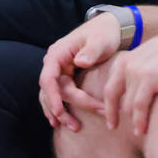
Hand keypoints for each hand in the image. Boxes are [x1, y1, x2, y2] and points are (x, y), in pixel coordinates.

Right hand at [38, 13, 118, 129]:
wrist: (108, 29)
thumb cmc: (104, 34)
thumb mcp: (100, 41)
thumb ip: (91, 51)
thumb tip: (79, 62)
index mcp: (58, 53)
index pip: (48, 78)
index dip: (52, 97)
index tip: (60, 112)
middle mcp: (54, 62)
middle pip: (51, 91)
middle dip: (61, 109)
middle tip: (76, 126)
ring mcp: (58, 70)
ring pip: (51, 95)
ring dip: (59, 113)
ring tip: (73, 128)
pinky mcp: (65, 76)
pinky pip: (57, 95)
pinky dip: (58, 108)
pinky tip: (61, 122)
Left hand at [101, 14, 157, 134]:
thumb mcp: (149, 59)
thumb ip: (138, 74)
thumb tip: (135, 95)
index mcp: (124, 61)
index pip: (109, 90)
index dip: (109, 108)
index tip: (111, 123)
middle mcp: (126, 66)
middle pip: (118, 101)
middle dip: (122, 117)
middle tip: (132, 130)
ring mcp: (136, 72)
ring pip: (128, 106)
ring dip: (134, 121)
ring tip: (141, 131)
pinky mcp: (149, 79)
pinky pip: (139, 106)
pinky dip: (140, 120)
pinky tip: (142, 130)